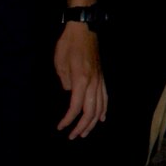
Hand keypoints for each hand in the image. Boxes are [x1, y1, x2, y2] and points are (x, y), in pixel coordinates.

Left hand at [54, 23, 106, 137]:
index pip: (76, 106)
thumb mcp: (60, 63)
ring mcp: (100, 80)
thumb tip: (70, 93)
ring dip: (93, 121)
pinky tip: (101, 117)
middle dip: (82, 126)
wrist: (84, 29)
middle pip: (91, 110)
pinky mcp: (102, 77)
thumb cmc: (68, 45)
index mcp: (81, 80)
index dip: (69, 119)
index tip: (60, 127)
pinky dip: (104, 109)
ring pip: (100, 105)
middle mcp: (93, 82)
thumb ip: (65, 81)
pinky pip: (105, 97)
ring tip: (85, 132)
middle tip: (73, 136)